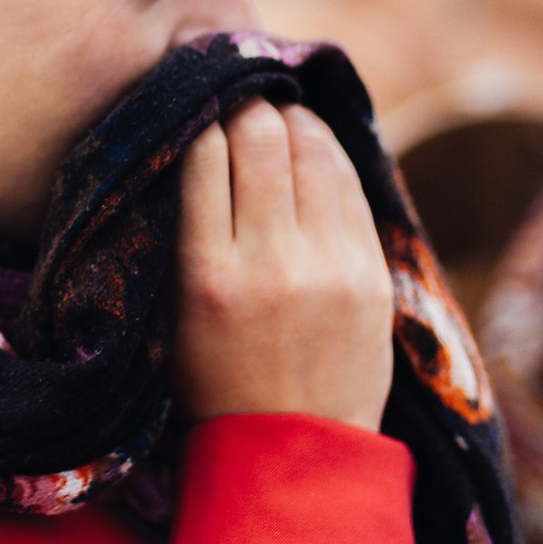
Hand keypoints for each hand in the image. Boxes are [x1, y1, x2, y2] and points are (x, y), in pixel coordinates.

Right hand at [175, 100, 394, 431]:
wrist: (292, 451)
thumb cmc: (211, 377)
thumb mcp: (171, 311)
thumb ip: (181, 231)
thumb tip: (191, 137)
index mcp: (206, 275)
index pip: (203, 156)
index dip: (199, 115)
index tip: (194, 97)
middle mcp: (270, 264)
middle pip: (260, 140)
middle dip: (245, 104)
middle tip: (236, 91)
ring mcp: (329, 268)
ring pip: (312, 151)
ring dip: (290, 118)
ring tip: (275, 108)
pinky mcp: (370, 274)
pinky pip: (349, 186)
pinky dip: (326, 152)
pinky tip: (310, 142)